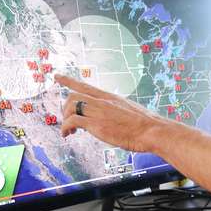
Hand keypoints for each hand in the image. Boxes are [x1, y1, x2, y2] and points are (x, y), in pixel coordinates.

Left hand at [55, 74, 170, 152]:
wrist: (152, 131)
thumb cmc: (145, 125)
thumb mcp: (129, 111)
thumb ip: (116, 112)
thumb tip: (111, 118)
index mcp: (110, 97)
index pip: (85, 85)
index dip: (69, 80)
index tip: (57, 76)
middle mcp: (102, 101)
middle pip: (73, 95)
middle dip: (65, 108)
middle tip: (67, 121)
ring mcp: (99, 111)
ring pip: (70, 106)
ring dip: (65, 118)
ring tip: (69, 130)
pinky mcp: (97, 124)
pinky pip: (72, 121)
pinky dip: (65, 127)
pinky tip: (68, 134)